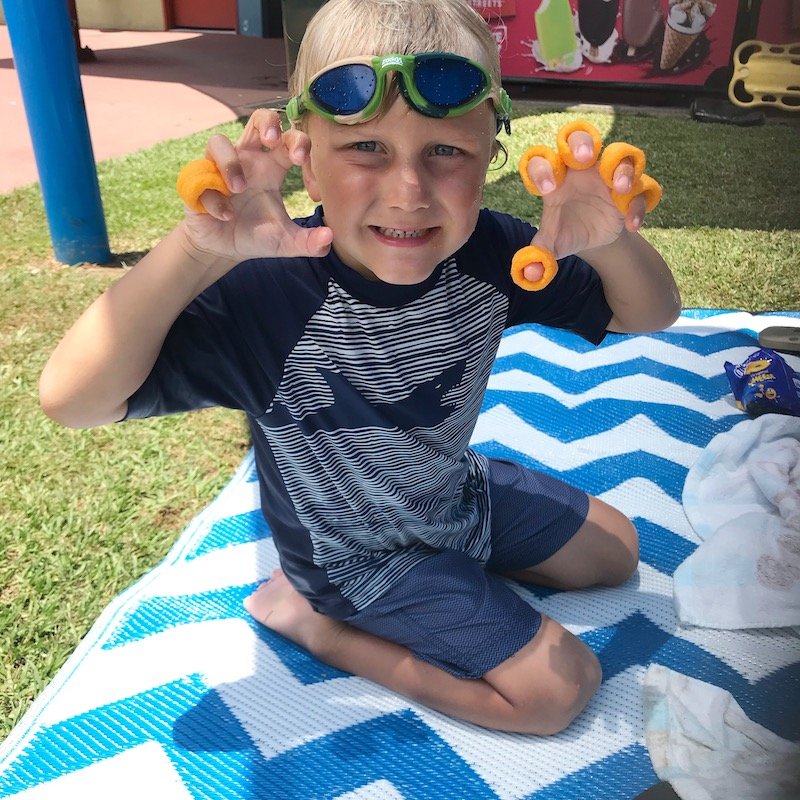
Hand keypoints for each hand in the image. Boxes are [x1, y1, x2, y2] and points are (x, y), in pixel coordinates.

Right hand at [178, 109, 332, 261]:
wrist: (223, 248)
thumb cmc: (256, 235)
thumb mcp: (286, 242)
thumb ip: (308, 242)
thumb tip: (329, 238)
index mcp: (273, 167)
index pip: (291, 141)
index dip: (302, 151)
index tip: (311, 186)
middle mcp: (248, 160)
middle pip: (258, 120)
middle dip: (268, 124)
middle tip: (275, 142)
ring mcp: (219, 168)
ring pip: (219, 141)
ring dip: (230, 162)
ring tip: (239, 189)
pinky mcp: (198, 182)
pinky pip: (201, 178)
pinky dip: (214, 197)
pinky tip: (226, 215)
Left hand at [512, 120, 660, 290]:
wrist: (593, 238)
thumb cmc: (567, 232)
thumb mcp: (552, 245)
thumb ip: (539, 256)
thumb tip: (528, 275)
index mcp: (555, 177)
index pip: (541, 159)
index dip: (542, 168)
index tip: (547, 189)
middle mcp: (581, 168)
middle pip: (579, 136)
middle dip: (582, 142)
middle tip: (583, 156)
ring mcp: (608, 175)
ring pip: (620, 154)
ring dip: (621, 168)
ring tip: (619, 189)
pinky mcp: (631, 190)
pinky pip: (643, 188)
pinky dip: (638, 205)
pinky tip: (631, 225)